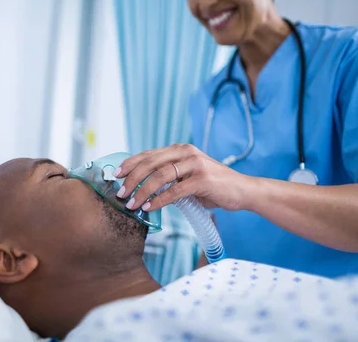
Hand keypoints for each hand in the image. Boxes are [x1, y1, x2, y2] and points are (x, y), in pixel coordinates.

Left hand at [114, 144, 249, 211]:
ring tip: (132, 204)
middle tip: (120, 193)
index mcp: (180, 149)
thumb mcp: (188, 176)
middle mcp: (186, 152)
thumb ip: (169, 177)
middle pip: (151, 163)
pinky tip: (149, 208)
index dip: (130, 164)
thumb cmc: (213, 186)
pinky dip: (159, 200)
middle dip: (132, 179)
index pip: (149, 154)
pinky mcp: (203, 180)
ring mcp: (195, 164)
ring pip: (160, 176)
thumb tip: (141, 187)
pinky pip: (175, 191)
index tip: (115, 175)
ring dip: (142, 191)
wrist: (242, 191)